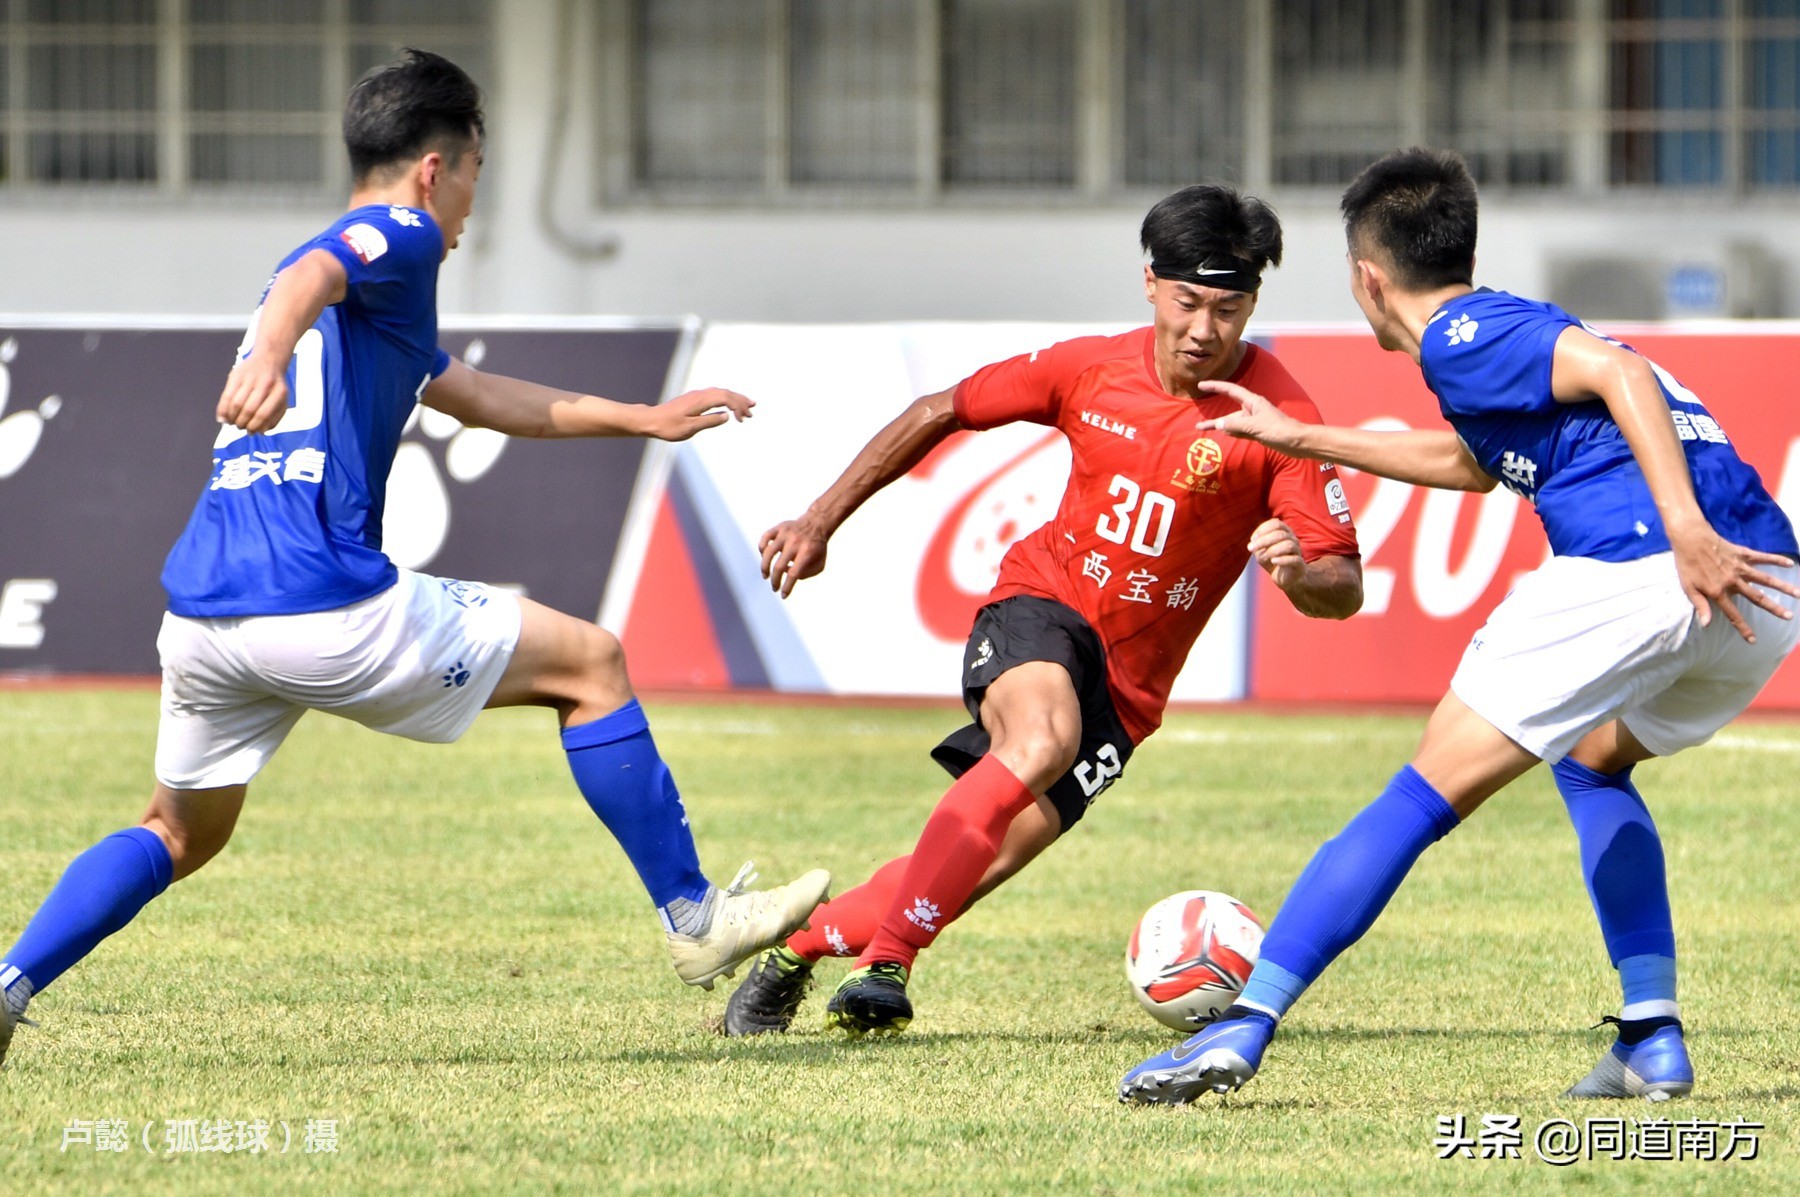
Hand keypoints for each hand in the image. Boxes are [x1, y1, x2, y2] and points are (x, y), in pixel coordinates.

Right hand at [216, 355, 291, 432]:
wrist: (268, 360)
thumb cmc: (275, 387)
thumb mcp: (282, 400)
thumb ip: (275, 417)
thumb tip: (260, 432)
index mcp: (279, 392)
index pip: (264, 414)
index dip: (255, 426)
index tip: (251, 432)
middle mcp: (265, 384)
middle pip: (249, 410)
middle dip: (242, 423)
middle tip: (240, 427)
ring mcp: (250, 378)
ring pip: (236, 404)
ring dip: (232, 418)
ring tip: (232, 423)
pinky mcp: (236, 375)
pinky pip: (226, 395)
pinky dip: (222, 409)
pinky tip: (222, 418)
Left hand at [646, 387, 753, 441]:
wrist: (651, 420)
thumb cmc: (668, 426)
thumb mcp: (690, 428)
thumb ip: (709, 421)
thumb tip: (726, 416)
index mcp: (701, 400)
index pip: (725, 399)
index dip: (737, 406)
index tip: (742, 419)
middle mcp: (700, 395)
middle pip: (726, 393)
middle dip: (741, 401)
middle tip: (753, 410)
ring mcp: (697, 396)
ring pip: (721, 393)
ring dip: (735, 399)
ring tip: (747, 406)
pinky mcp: (694, 399)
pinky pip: (715, 395)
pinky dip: (725, 400)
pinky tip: (729, 405)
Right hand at [759, 516, 829, 597]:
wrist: (817, 523)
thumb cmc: (817, 548)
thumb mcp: (820, 563)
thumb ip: (807, 574)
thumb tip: (790, 576)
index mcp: (807, 552)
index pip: (794, 574)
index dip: (787, 587)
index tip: (783, 595)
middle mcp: (795, 542)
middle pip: (779, 566)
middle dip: (775, 581)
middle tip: (774, 588)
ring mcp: (786, 534)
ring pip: (768, 552)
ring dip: (764, 568)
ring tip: (765, 576)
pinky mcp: (779, 528)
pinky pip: (765, 538)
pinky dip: (762, 549)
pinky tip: (764, 556)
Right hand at [1194, 379, 1306, 453]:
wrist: (1298, 442)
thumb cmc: (1280, 430)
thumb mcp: (1256, 427)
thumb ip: (1237, 425)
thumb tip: (1219, 425)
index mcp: (1253, 402)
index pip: (1230, 390)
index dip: (1215, 386)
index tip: (1202, 385)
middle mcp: (1252, 410)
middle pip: (1229, 412)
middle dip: (1214, 418)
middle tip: (1198, 423)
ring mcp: (1255, 422)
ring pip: (1233, 423)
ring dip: (1221, 427)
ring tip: (1204, 430)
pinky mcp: (1258, 432)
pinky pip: (1240, 431)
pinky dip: (1232, 432)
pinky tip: (1224, 434)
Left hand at [1248, 517, 1305, 589]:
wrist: (1286, 578)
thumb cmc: (1273, 561)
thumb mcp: (1261, 552)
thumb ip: (1258, 546)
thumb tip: (1255, 542)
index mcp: (1284, 532)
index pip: (1276, 523)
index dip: (1263, 529)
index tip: (1252, 539)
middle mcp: (1293, 539)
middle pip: (1280, 534)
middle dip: (1263, 540)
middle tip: (1250, 548)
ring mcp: (1297, 551)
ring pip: (1288, 545)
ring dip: (1272, 551)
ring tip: (1261, 558)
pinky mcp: (1300, 564)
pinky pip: (1294, 559)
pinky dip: (1282, 560)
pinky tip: (1273, 561)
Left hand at [1668, 522, 1799, 641]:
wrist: (1690, 539)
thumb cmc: (1686, 565)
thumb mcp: (1688, 588)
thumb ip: (1700, 606)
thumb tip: (1706, 624)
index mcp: (1719, 592)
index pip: (1733, 614)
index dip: (1743, 628)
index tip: (1753, 640)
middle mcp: (1733, 581)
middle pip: (1757, 598)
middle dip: (1774, 608)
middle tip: (1790, 616)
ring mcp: (1740, 567)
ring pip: (1765, 579)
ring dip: (1783, 586)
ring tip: (1798, 594)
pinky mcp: (1743, 554)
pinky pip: (1763, 558)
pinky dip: (1776, 560)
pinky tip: (1790, 564)